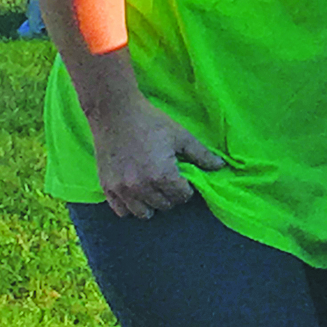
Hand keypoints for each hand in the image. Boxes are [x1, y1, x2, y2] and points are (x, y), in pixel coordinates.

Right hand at [87, 86, 224, 219]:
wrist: (115, 113)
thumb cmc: (151, 122)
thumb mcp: (181, 136)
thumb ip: (201, 154)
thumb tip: (220, 166)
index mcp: (162, 175)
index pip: (182, 197)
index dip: (187, 189)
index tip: (184, 179)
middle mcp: (141, 187)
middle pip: (164, 206)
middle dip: (171, 196)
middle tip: (170, 181)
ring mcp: (121, 189)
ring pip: (143, 213)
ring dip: (152, 204)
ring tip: (154, 188)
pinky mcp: (107, 187)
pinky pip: (121, 211)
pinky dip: (131, 206)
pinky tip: (136, 193)